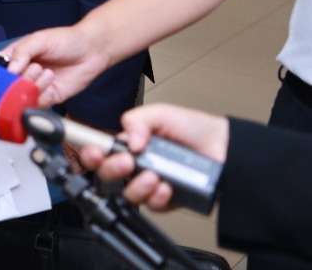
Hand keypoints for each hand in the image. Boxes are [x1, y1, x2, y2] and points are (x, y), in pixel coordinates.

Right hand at [6, 25, 109, 107]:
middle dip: (19, 81)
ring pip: (24, 97)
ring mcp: (37, 86)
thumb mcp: (39, 40)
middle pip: (10, 86)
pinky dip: (44, 98)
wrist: (92, 50)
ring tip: (48, 74)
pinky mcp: (50, 96)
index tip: (5, 75)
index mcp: (16, 57)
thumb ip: (22, 52)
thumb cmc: (65, 39)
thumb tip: (10, 69)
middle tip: (33, 70)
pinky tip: (52, 86)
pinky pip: (40, 104)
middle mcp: (24, 73)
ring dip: (34, 88)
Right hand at [81, 103, 228, 210]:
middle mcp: (137, 165)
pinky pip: (153, 207)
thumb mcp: (162, 114)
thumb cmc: (196, 129)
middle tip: (128, 162)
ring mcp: (152, 184)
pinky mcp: (168, 200)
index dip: (92, 154)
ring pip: (129, 194)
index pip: (101, 151)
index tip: (95, 153)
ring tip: (154, 177)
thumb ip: (137, 120)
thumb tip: (128, 141)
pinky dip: (158, 198)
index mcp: (130, 144)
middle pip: (109, 176)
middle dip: (113, 170)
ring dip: (137, 186)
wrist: (228, 149)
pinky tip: (168, 187)